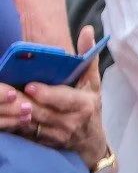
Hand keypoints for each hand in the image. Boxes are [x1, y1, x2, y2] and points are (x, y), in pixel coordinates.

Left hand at [1, 25, 108, 166]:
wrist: (92, 142)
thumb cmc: (91, 107)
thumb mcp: (93, 83)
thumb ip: (87, 58)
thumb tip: (87, 30)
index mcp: (83, 104)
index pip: (64, 99)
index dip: (46, 94)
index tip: (30, 86)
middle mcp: (70, 121)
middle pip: (41, 111)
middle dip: (20, 101)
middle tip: (3, 90)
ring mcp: (56, 134)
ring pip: (30, 122)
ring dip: (13, 112)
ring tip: (0, 99)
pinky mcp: (44, 142)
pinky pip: (24, 133)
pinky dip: (12, 123)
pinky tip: (2, 115)